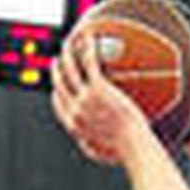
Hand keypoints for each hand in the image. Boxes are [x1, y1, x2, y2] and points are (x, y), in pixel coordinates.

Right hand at [51, 27, 148, 165]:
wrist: (133, 146)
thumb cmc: (121, 151)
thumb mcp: (98, 152)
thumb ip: (88, 144)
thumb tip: (85, 142)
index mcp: (74, 125)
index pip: (59, 103)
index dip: (56, 90)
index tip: (58, 82)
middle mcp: (75, 110)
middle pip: (60, 83)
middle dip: (56, 69)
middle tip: (59, 58)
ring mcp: (85, 98)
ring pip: (70, 69)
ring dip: (68, 53)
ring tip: (71, 42)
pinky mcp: (99, 88)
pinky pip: (89, 62)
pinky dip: (87, 47)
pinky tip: (89, 37)